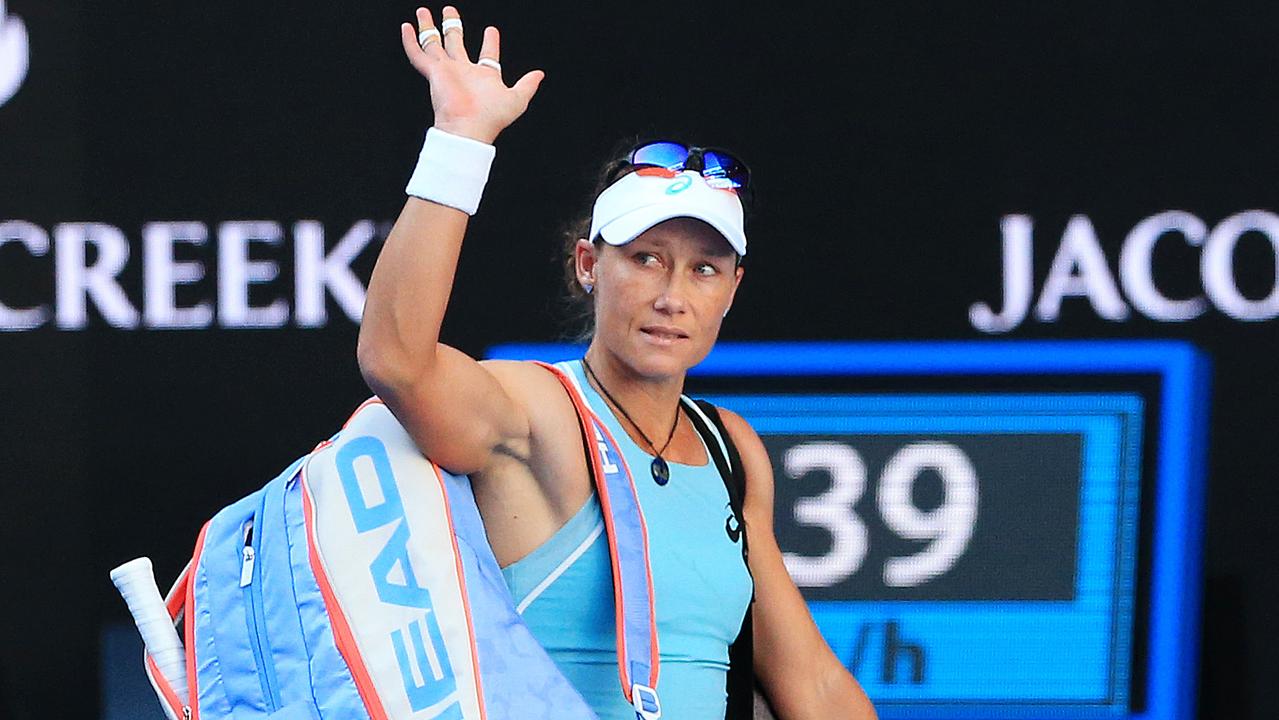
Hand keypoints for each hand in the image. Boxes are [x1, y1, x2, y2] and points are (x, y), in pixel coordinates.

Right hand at [399, 6, 544, 143]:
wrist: (469, 128)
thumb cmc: (491, 117)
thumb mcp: (517, 99)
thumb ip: (528, 85)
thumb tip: (540, 74)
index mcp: (483, 77)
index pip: (487, 55)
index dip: (490, 42)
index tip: (492, 30)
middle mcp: (463, 72)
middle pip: (455, 43)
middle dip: (453, 26)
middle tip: (450, 11)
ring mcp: (447, 71)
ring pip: (434, 43)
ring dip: (428, 27)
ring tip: (423, 11)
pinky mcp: (434, 73)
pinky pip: (418, 54)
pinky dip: (411, 41)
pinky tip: (407, 27)